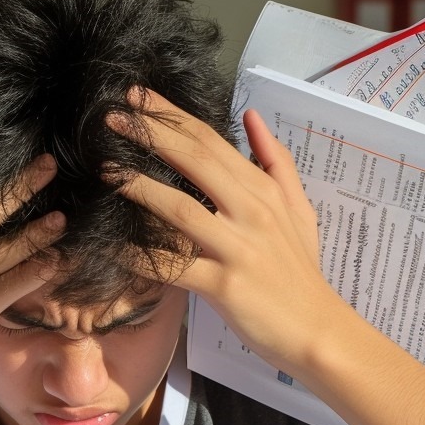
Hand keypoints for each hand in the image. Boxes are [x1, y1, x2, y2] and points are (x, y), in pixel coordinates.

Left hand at [105, 90, 347, 374]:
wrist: (317, 329)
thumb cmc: (301, 268)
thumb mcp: (299, 208)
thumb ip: (275, 161)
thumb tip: (252, 117)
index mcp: (263, 190)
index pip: (212, 141)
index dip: (172, 116)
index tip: (138, 96)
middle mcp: (251, 212)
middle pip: (196, 161)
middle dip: (152, 134)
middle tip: (113, 115)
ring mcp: (238, 249)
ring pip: (182, 210)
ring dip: (140, 186)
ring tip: (107, 169)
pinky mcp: (224, 286)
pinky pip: (175, 267)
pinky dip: (143, 257)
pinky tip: (115, 245)